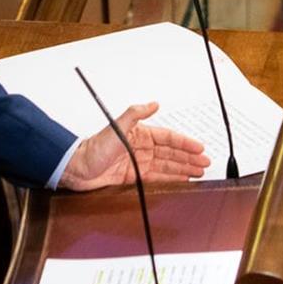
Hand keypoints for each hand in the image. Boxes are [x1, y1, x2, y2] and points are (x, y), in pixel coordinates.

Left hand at [59, 101, 209, 191]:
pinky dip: (171, 178)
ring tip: (199, 172)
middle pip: (171, 153)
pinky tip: (181, 180)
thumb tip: (153, 103)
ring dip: (183, 168)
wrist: (77, 168)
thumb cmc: (93, 148)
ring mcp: (138, 162)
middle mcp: (141, 148)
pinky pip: (157, 177)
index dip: (185, 143)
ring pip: (167, 165)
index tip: (199, 148)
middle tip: (205, 163)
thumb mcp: (116, 127)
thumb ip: (135, 114)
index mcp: (140, 134)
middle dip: (189, 158)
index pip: (169, 138)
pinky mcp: (133, 176)